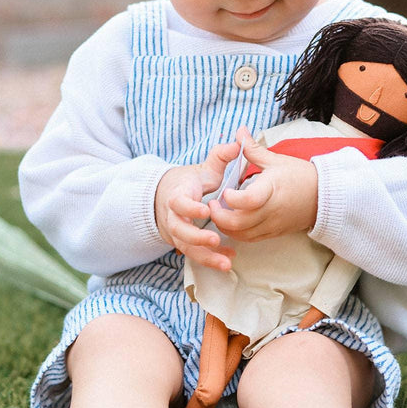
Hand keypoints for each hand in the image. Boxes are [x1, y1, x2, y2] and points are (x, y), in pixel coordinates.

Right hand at [155, 141, 239, 269]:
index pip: (178, 202)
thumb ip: (221, 156)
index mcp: (178, 195)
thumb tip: (237, 144)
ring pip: (186, 248)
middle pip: (179, 230)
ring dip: (205, 256)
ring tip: (226, 263)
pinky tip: (227, 261)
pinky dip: (210, 260)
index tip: (206, 210)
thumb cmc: (191, 183)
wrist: (169, 197)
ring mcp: (177, 232)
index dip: (190, 208)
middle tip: (215, 240)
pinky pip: (195, 255)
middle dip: (196, 237)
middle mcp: (174, 216)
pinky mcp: (184, 244)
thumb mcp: (204, 168)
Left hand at [208, 127, 317, 241]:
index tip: (225, 190)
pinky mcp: (273, 233)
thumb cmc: (300, 176)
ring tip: (220, 213)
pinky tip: (231, 222)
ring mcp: (272, 224)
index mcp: (272, 189)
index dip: (232, 198)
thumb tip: (239, 130)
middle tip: (212, 204)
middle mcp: (271, 210)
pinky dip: (237, 233)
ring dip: (225, 227)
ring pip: (242, 235)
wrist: (324, 197)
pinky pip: (250, 239)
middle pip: (239, 222)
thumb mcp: (275, 160)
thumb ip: (253, 148)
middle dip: (219, 216)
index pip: (249, 200)